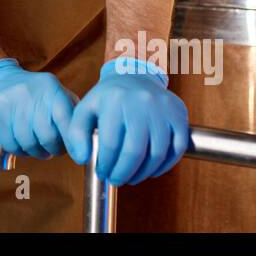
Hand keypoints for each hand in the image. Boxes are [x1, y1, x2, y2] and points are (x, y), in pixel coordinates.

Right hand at [0, 58, 75, 157]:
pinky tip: (22, 142)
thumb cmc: (32, 92)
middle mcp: (29, 94)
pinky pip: (12, 146)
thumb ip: (72, 112)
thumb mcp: (55, 93)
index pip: (66, 119)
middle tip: (54, 149)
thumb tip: (89, 138)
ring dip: (36, 151)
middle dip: (54, 149)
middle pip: (48, 137)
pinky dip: (20, 150)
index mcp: (49, 88)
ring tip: (38, 146)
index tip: (79, 155)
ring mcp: (9, 104)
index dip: (74, 142)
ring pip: (29, 144)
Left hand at [65, 57, 188, 185]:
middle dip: (123, 173)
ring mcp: (163, 108)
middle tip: (116, 180)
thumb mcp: (86, 108)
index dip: (106, 165)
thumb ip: (76, 133)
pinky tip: (151, 170)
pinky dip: (165, 165)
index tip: (102, 173)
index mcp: (115, 100)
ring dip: (143, 173)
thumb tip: (82, 158)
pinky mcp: (179, 115)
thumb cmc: (109, 97)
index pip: (110, 144)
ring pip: (156, 153)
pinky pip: (177, 148)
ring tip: (132, 177)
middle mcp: (141, 102)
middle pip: (134, 151)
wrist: (136, 75)